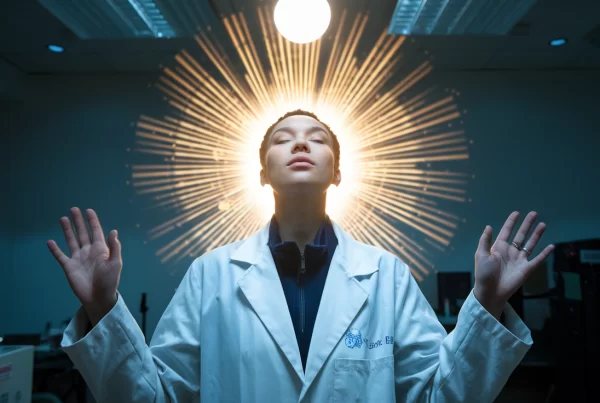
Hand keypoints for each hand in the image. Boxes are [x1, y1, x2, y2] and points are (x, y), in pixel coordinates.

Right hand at [47, 207, 121, 324]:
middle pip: (82, 233)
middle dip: (78, 221)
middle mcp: (88, 251)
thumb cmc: (110, 281)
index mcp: (100, 249)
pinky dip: (55, 249)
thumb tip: (113, 231)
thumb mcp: (115, 263)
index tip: (88, 210)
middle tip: (73, 209)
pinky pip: (60, 256)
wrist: (99, 297)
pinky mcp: (69, 267)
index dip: (93, 221)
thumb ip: (114, 247)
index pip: (96, 231)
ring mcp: (78, 258)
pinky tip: (50, 241)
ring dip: (67, 230)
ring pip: (71, 240)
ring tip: (63, 218)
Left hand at [473, 211, 553, 319]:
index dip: (511, 222)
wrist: (491, 291)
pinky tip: (551, 246)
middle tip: (534, 213)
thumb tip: (489, 226)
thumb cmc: (484, 273)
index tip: (517, 213)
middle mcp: (510, 251)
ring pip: (530, 244)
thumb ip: (485, 240)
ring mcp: (519, 260)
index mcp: (499, 247)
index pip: (506, 231)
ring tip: (543, 224)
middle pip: (521, 235)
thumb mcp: (481, 254)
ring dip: (536, 235)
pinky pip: (537, 259)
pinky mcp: (526, 269)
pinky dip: (545, 253)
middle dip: (527, 225)